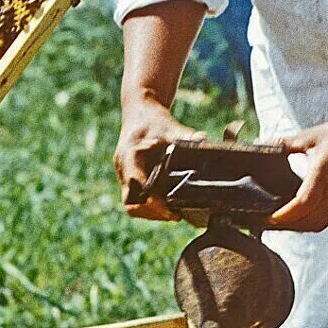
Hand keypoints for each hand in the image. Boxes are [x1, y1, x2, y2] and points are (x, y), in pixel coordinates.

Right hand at [115, 98, 204, 220]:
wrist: (139, 111)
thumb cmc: (154, 119)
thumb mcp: (170, 126)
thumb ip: (186, 135)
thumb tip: (203, 139)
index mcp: (130, 155)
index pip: (135, 184)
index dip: (150, 200)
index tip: (168, 208)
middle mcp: (123, 168)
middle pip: (130, 202)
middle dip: (151, 212)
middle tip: (174, 215)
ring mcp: (124, 175)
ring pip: (131, 204)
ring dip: (149, 212)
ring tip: (172, 214)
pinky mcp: (129, 179)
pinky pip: (135, 199)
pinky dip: (148, 205)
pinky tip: (166, 205)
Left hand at [264, 114, 327, 233]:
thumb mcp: (310, 136)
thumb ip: (284, 144)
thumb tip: (261, 144)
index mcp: (323, 174)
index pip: (301, 205)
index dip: (283, 216)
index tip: (267, 217)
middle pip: (307, 222)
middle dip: (285, 226)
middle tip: (266, 222)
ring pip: (318, 224)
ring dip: (298, 227)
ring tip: (281, 222)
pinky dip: (312, 222)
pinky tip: (302, 216)